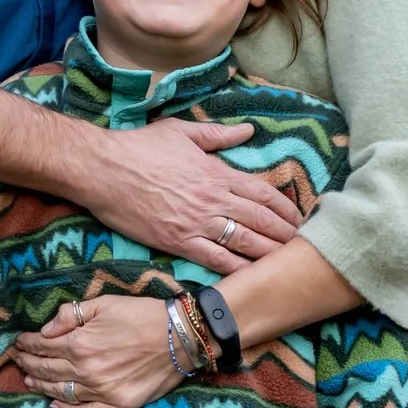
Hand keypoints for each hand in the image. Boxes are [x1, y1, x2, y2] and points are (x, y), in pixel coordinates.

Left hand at [13, 296, 184, 407]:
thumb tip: (46, 329)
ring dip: (41, 386)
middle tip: (18, 361)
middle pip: (47, 370)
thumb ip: (71, 315)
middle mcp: (86, 371)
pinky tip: (56, 405)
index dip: (27, 345)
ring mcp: (102, 391)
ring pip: (60, 392)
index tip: (18, 343)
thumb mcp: (105, 303)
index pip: (43, 346)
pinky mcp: (118, 405)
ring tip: (29, 381)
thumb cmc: (143, 315)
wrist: (181, 337)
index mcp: (80, 343)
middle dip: (28, 364)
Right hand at [80, 116, 301, 273]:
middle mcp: (213, 200)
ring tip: (286, 264)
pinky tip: (251, 277)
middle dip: (285, 235)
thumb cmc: (140, 146)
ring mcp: (196, 223)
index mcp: (217, 173)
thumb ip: (218, 135)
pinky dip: (236, 269)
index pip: (264, 193)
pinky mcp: (177, 242)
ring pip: (244, 243)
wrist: (103, 169)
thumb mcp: (182, 132)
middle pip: (261, 221)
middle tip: (304, 247)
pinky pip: (214, 260)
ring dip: (268, 254)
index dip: (286, 208)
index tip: (301, 219)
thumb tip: (247, 131)